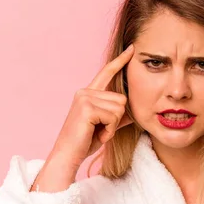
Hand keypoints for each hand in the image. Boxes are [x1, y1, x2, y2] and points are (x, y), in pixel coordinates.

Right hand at [49, 44, 134, 168]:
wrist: (69, 155)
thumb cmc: (85, 141)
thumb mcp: (105, 125)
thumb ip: (117, 115)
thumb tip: (134, 111)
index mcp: (88, 93)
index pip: (107, 73)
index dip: (120, 61)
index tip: (132, 49)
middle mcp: (85, 91)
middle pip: (122, 98)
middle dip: (117, 119)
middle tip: (101, 129)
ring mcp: (85, 98)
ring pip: (119, 108)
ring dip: (113, 125)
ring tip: (98, 132)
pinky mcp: (87, 108)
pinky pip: (113, 117)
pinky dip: (109, 130)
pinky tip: (97, 134)